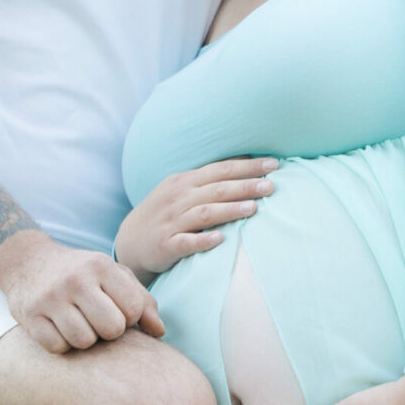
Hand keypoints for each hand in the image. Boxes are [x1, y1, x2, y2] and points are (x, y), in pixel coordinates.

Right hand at [0, 229, 165, 354]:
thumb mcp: (113, 276)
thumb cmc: (82, 273)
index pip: (133, 309)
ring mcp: (50, 297)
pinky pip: (57, 347)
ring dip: (85, 339)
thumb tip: (159, 331)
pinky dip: (62, 344)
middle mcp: (76, 279)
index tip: (117, 311)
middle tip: (98, 321)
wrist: (27, 262)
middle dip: (109, 331)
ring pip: (84, 341)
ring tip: (79, 324)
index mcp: (101, 266)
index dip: (130, 318)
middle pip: (112, 329)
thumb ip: (142, 300)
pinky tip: (59, 329)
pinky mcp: (29, 315)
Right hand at [114, 158, 278, 281]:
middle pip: (216, 189)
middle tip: (270, 186)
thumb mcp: (183, 189)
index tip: (273, 165)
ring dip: (229, 210)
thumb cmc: (166, 212)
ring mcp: (172, 221)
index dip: (247, 167)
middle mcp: (179, 198)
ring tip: (253, 208)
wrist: (130, 241)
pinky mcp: (166, 245)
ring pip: (204, 213)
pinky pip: (186, 242)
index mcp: (186, 181)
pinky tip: (220, 238)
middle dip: (244, 186)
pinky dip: (203, 240)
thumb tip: (246, 160)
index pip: (221, 170)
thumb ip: (211, 178)